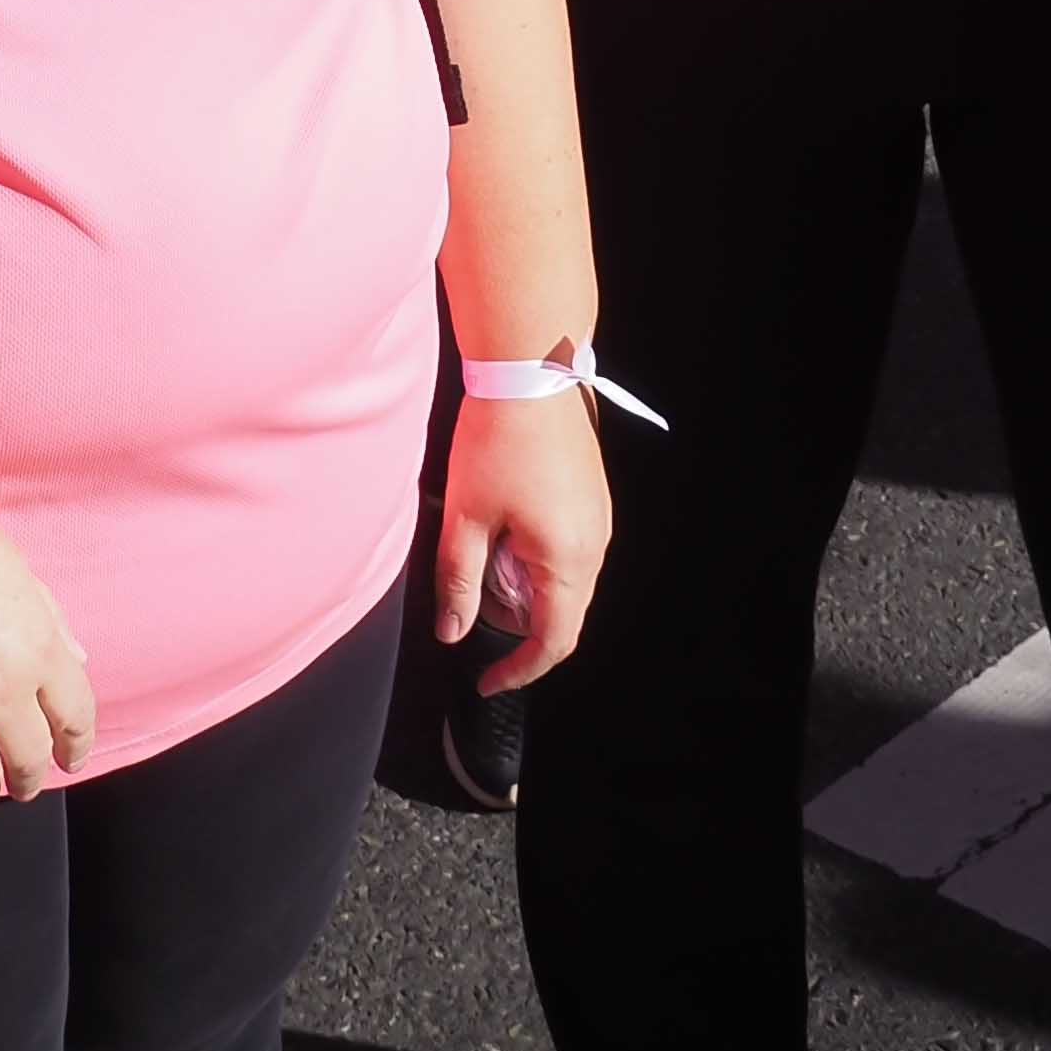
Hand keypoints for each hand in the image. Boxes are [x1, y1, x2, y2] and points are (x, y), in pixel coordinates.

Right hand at [0, 490, 95, 807]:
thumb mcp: (15, 569)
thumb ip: (50, 620)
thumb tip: (77, 659)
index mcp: (37, 651)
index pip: (75, 718)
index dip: (76, 746)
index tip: (70, 759)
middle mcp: (1, 694)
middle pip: (29, 760)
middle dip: (28, 778)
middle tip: (22, 782)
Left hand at [435, 387, 611, 697]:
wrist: (531, 369)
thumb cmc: (497, 439)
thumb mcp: (466, 516)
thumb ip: (459, 581)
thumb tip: (451, 632)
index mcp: (567, 559)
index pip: (553, 641)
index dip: (520, 669)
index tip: (487, 681)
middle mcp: (595, 545)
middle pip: (562, 613)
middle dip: (517, 622)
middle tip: (473, 603)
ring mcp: (599, 519)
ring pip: (566, 580)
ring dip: (526, 587)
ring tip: (484, 555)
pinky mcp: (593, 496)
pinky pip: (571, 548)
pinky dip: (537, 558)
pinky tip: (505, 527)